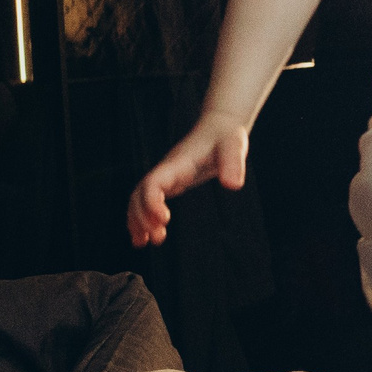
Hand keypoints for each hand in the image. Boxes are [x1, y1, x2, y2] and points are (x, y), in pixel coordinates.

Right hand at [127, 116, 249, 247]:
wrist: (219, 127)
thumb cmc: (227, 136)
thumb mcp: (234, 147)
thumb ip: (233, 163)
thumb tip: (234, 185)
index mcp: (178, 163)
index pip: (155, 182)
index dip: (152, 201)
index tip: (164, 219)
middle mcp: (166, 170)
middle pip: (140, 193)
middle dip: (143, 216)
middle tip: (158, 238)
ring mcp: (165, 177)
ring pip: (138, 199)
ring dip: (137, 221)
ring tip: (142, 243)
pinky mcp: (169, 183)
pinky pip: (146, 201)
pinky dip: (141, 219)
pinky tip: (144, 238)